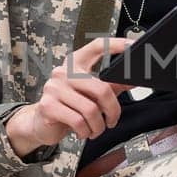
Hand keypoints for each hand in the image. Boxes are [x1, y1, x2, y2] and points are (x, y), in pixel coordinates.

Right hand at [5, 36, 133, 155]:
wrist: (42, 123)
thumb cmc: (70, 106)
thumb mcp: (92, 94)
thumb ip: (112, 85)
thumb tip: (135, 79)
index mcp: (76, 62)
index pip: (98, 46)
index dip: (118, 45)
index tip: (134, 45)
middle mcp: (64, 71)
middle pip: (101, 89)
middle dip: (112, 110)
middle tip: (112, 120)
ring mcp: (54, 88)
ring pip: (91, 109)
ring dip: (98, 126)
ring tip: (95, 129)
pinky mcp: (48, 106)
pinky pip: (78, 121)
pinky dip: (86, 131)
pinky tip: (83, 132)